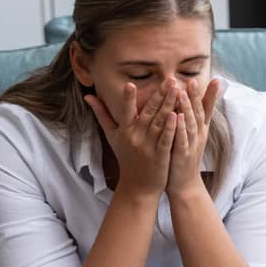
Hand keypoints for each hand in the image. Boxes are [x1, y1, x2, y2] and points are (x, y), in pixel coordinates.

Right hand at [84, 80, 176, 198]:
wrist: (138, 187)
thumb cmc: (126, 159)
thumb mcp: (112, 137)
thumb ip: (102, 114)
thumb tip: (88, 96)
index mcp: (125, 131)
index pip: (126, 111)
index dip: (128, 99)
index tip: (130, 84)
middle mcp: (135, 137)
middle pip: (148, 113)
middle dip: (159, 95)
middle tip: (169, 79)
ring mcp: (148, 146)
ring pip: (159, 123)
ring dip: (169, 106)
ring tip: (177, 91)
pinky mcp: (160, 156)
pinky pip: (166, 139)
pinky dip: (171, 127)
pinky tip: (177, 116)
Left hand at [165, 76, 222, 199]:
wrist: (184, 185)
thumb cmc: (183, 159)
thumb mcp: (190, 138)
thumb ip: (190, 121)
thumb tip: (189, 105)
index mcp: (200, 131)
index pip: (207, 110)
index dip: (211, 96)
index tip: (216, 80)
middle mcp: (199, 136)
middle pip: (199, 113)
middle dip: (197, 97)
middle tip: (194, 80)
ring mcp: (191, 145)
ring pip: (190, 124)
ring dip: (187, 108)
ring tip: (182, 92)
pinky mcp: (182, 155)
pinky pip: (181, 139)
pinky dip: (180, 127)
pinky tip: (177, 116)